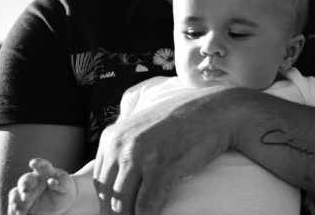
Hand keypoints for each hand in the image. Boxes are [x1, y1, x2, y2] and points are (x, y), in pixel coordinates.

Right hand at [8, 158, 75, 214]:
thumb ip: (61, 183)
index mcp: (46, 172)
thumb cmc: (65, 191)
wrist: (61, 203)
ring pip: (16, 193)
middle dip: (24, 187)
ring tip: (21, 210)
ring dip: (16, 201)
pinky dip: (13, 210)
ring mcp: (25, 191)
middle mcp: (33, 180)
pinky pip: (14, 205)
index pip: (43, 165)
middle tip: (25, 195)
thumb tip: (52, 181)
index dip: (38, 163)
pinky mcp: (21, 202)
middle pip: (25, 180)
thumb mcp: (66, 187)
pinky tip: (18, 214)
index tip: (33, 163)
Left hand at [93, 86, 232, 214]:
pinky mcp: (162, 168)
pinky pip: (146, 205)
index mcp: (112, 137)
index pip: (99, 180)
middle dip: (114, 214)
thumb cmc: (183, 119)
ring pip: (123, 204)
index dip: (106, 202)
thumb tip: (118, 174)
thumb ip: (125, 145)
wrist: (215, 110)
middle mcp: (121, 146)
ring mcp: (141, 157)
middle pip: (108, 195)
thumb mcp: (143, 125)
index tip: (113, 212)